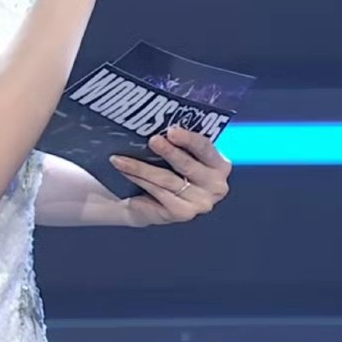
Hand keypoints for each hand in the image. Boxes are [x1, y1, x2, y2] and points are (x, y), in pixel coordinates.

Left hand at [109, 126, 231, 227]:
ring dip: (142, 168)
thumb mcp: (182, 154)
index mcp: (220, 165)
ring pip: (167, 180)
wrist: (157, 202)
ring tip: (121, 159)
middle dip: (168, 151)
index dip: (189, 139)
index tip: (171, 131)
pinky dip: (140, 183)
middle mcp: (216, 186)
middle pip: (187, 165)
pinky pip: (158, 194)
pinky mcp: (183, 214)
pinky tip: (126, 175)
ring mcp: (201, 203)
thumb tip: (160, 127)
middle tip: (151, 140)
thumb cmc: (171, 170)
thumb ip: (180, 143)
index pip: (205, 148)